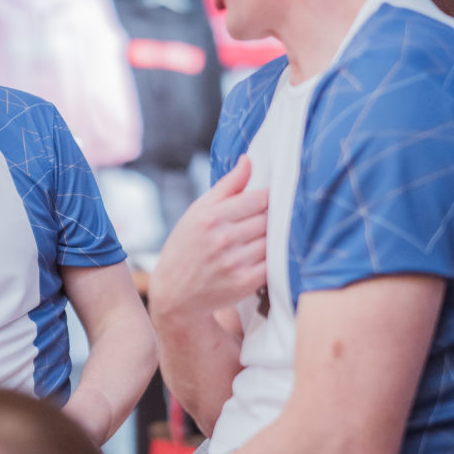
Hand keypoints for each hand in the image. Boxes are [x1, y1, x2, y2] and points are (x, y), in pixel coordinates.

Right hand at [148, 155, 267, 324]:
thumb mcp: (198, 211)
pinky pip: (274, 263)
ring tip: (274, 235)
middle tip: (279, 216)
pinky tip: (272, 254)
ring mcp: (235, 262)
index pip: (258, 198)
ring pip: (273, 240)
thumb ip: (227, 186)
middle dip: (276, 216)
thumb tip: (248, 160)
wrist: (175, 294)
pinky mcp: (245, 283)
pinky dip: (277, 257)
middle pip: (269, 219)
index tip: (274, 198)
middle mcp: (223, 238)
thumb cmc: (186, 247)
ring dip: (277, 237)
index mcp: (211, 216)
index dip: (271, 196)